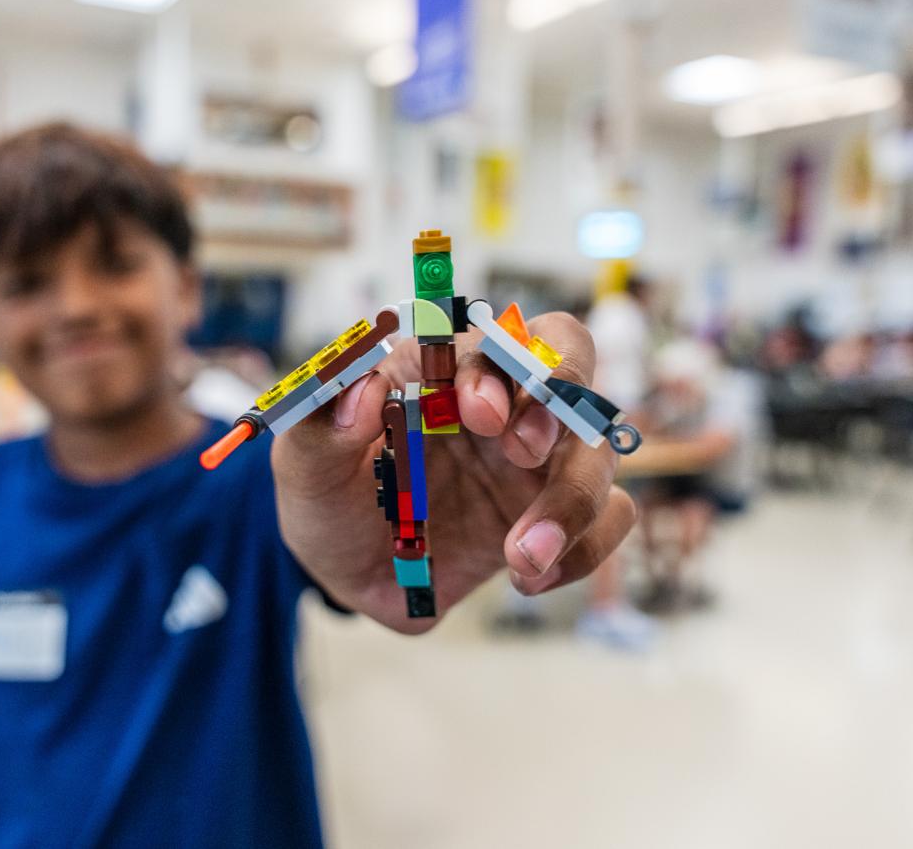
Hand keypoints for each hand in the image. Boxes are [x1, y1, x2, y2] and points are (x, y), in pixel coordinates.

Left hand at [272, 312, 636, 632]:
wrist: (350, 575)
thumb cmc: (330, 502)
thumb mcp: (303, 470)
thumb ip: (319, 429)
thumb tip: (361, 391)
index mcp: (441, 372)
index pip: (492, 337)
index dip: (495, 365)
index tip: (476, 413)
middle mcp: (499, 404)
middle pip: (569, 364)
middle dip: (556, 403)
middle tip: (521, 454)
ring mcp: (535, 461)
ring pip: (598, 450)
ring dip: (573, 501)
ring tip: (521, 556)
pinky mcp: (555, 514)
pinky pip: (609, 517)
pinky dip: (584, 548)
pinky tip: (531, 576)